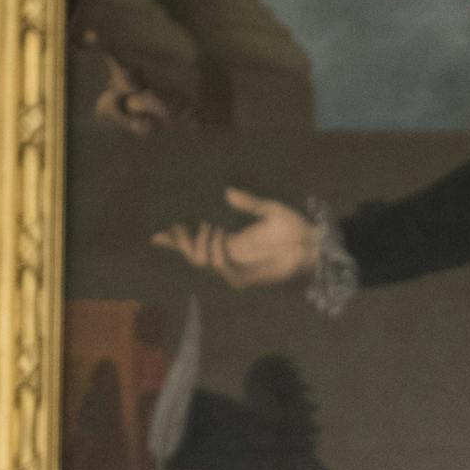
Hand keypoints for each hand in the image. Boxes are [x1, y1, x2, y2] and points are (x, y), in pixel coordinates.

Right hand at [151, 188, 319, 287]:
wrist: (314, 246)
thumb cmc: (295, 228)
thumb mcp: (269, 210)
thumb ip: (248, 203)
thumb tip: (227, 192)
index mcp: (229, 241)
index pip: (195, 242)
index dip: (174, 239)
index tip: (155, 230)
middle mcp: (228, 256)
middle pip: (191, 254)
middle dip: (180, 240)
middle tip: (181, 223)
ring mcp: (236, 268)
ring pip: (202, 260)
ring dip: (199, 242)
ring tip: (209, 226)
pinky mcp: (246, 277)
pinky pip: (222, 268)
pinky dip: (216, 252)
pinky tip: (219, 238)